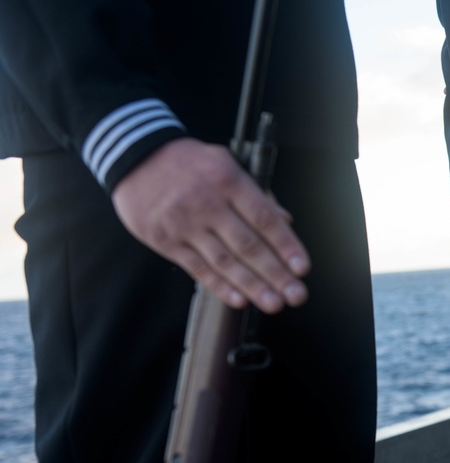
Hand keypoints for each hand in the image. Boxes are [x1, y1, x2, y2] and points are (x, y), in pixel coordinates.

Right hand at [112, 138, 310, 312]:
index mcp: (228, 181)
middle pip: (248, 245)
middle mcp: (208, 204)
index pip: (264, 218)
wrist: (134, 158)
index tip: (302, 267)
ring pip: (224, 261)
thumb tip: (285, 221)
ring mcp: (185, 224)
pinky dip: (219, 286)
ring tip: (273, 303)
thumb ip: (256, 193)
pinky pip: (197, 268)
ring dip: (252, 286)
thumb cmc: (189, 162)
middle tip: (296, 295)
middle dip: (275, 274)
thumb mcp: (225, 163)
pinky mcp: (165, 241)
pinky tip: (239, 300)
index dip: (286, 245)